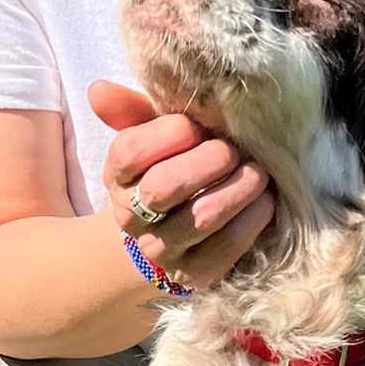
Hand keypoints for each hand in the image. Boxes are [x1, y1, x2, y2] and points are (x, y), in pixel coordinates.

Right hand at [88, 81, 274, 289]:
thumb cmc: (171, 168)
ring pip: (202, 217)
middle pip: (163, 187)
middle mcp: (132, 218)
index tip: (196, 126)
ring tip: (258, 173)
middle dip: (208, 162)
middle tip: (233, 150)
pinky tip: (265, 202)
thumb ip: (132, 110)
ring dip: (239, 189)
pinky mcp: (195, 275)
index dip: (168, 133)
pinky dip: (253, 219)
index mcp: (118, 176)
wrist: (174, 233)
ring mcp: (163, 251)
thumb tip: (99, 90)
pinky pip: (228, 246)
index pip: (130, 152)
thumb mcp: (152, 135)